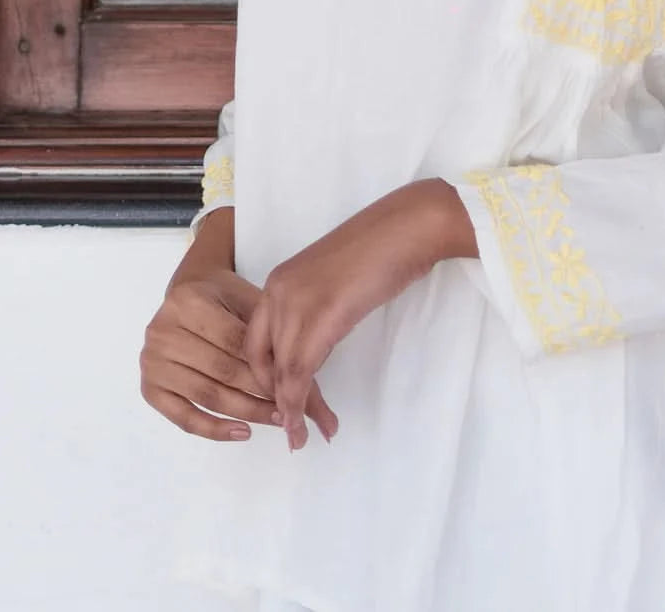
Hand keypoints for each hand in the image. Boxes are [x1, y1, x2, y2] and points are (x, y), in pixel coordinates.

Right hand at [140, 266, 338, 443]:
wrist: (191, 289)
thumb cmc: (226, 297)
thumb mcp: (254, 304)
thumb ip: (279, 339)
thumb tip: (311, 383)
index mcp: (189, 302)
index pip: (236, 344)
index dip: (266, 367)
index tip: (296, 386)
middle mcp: (162, 331)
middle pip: (221, 372)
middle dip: (260, 393)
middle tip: (291, 410)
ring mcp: (151, 360)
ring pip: (206, 396)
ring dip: (244, 413)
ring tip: (276, 420)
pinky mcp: (149, 386)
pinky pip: (182, 416)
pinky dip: (213, 429)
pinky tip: (242, 431)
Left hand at [245, 180, 455, 451]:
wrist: (408, 227)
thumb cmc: (382, 248)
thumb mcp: (334, 282)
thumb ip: (316, 308)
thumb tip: (317, 340)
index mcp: (279, 281)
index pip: (256, 341)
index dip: (265, 377)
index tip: (281, 405)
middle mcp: (277, 290)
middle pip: (262, 360)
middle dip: (274, 399)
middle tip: (292, 429)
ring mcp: (297, 301)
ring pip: (281, 371)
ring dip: (290, 411)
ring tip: (301, 437)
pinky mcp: (322, 315)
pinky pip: (301, 370)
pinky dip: (301, 403)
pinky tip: (308, 423)